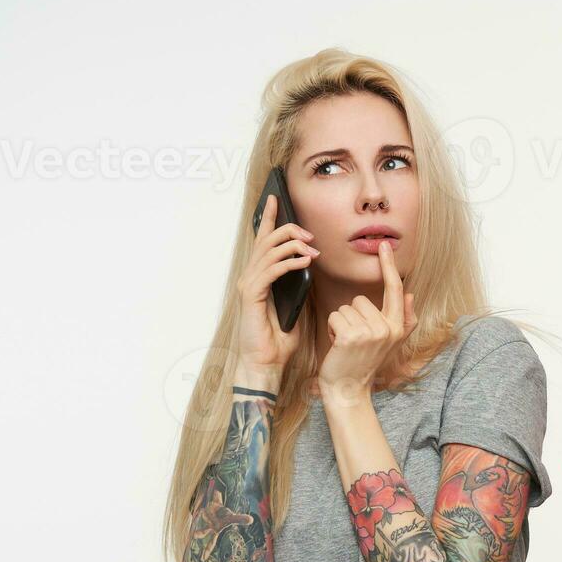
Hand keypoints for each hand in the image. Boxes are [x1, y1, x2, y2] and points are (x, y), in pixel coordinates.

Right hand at [236, 192, 319, 386]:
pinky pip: (271, 270)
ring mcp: (249, 285)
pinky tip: (304, 262)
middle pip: (266, 240)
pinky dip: (288, 262)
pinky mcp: (252, 296)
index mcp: (259, 276)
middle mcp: (250, 276)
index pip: (263, 241)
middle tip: (309, 234)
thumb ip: (299, 285)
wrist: (267, 363)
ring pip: (269, 251)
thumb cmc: (279, 339)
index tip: (276, 198)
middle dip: (288, 229)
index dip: (269, 218)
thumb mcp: (296, 306)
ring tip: (311, 248)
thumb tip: (310, 266)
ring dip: (292, 245)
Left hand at [316, 240, 415, 401]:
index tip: (384, 245)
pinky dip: (331, 329)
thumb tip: (410, 295)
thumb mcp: (389, 343)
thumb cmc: (363, 364)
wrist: (348, 390)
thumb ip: (404, 319)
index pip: (395, 290)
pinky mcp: (353, 336)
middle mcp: (388, 328)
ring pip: (346, 307)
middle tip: (353, 339)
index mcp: (397, 327)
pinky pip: (336, 316)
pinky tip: (337, 345)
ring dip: (340, 324)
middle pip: (361, 299)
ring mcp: (371, 332)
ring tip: (345, 343)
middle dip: (351, 316)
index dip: (389, 266)